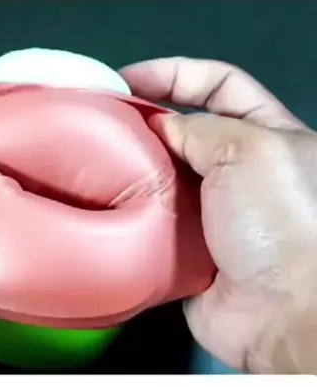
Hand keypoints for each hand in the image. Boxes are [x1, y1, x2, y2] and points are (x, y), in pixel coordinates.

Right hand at [121, 57, 316, 372]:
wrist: (283, 312)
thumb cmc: (285, 228)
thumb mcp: (248, 150)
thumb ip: (200, 126)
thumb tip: (163, 125)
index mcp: (270, 136)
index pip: (219, 85)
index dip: (175, 74)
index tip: (130, 79)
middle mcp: (242, 173)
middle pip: (185, 132)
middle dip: (147, 123)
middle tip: (106, 122)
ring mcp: (215, 214)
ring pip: (163, 179)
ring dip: (135, 172)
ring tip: (102, 165)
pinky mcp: (191, 252)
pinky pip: (152, 226)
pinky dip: (133, 219)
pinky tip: (112, 209)